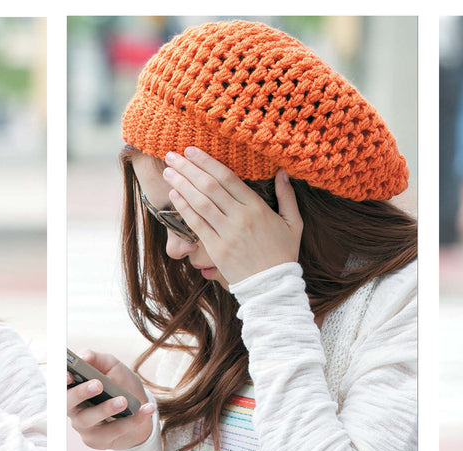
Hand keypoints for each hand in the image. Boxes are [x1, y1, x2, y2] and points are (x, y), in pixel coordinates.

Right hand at [66, 350, 156, 449]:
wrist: (138, 410)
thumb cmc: (120, 386)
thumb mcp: (112, 368)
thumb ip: (98, 360)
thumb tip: (84, 356)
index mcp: (73, 388)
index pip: (58, 384)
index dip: (60, 381)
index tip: (69, 374)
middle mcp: (74, 408)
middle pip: (67, 403)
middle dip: (80, 393)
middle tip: (97, 384)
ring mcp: (84, 426)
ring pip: (89, 420)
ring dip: (106, 409)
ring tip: (123, 400)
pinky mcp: (99, 440)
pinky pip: (114, 431)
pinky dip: (133, 420)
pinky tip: (146, 409)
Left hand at [163, 146, 302, 283]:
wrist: (273, 286)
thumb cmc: (283, 253)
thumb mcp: (294, 223)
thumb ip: (287, 196)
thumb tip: (282, 172)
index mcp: (258, 207)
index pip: (228, 178)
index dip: (207, 162)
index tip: (192, 151)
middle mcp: (240, 217)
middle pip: (210, 186)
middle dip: (188, 168)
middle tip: (172, 156)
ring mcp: (227, 233)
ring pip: (200, 202)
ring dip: (182, 184)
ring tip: (168, 172)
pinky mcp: (216, 249)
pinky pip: (197, 225)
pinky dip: (184, 208)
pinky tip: (174, 196)